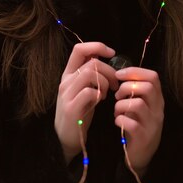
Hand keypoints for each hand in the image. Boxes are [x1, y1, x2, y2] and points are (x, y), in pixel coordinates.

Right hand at [55, 42, 117, 162]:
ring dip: (105, 82)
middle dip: (109, 71)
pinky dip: (99, 94)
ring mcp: (67, 94)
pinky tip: (101, 101)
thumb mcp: (83, 88)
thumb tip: (104, 57)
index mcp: (69, 74)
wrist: (66, 137)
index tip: (112, 53)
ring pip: (90, 74)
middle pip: (91, 63)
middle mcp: (66, 81)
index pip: (79, 49)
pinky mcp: (71, 108)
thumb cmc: (80, 111)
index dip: (97, 46)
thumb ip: (90, 74)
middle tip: (116, 84)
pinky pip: (89, 92)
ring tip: (108, 92)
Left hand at [114, 67, 163, 174]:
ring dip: (121, 104)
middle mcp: (158, 110)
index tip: (118, 75)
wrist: (140, 156)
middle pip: (147, 87)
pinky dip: (120, 120)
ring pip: (138, 104)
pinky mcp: (144, 137)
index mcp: (157, 99)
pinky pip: (131, 123)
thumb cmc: (136, 125)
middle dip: (126, 87)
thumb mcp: (139, 106)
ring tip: (117, 110)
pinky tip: (118, 121)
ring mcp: (153, 124)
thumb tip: (120, 74)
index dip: (134, 71)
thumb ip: (135, 91)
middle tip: (117, 95)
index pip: (153, 76)